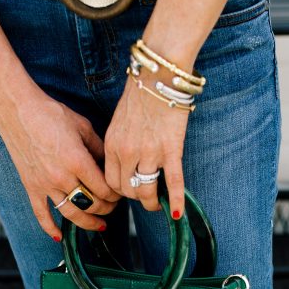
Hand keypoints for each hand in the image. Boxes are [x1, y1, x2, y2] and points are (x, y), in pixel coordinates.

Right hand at [0, 87, 121, 238]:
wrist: (17, 110)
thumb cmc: (50, 113)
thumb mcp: (83, 126)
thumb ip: (99, 149)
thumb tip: (110, 165)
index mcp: (77, 161)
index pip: (104, 189)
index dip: (116, 194)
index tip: (120, 192)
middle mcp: (62, 177)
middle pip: (91, 204)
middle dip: (107, 207)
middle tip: (113, 205)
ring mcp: (45, 185)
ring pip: (71, 214)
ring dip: (88, 222)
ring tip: (100, 225)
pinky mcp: (31, 187)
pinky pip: (41, 214)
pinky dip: (49, 228)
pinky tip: (59, 237)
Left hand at [104, 71, 189, 217]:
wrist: (159, 74)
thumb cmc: (140, 94)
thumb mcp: (118, 121)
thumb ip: (119, 145)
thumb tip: (126, 165)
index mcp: (112, 145)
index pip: (111, 182)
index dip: (120, 191)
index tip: (128, 191)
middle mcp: (128, 152)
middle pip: (128, 190)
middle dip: (136, 198)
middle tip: (145, 197)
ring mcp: (150, 153)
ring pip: (147, 191)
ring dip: (152, 202)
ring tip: (158, 204)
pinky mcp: (171, 150)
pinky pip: (173, 182)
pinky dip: (176, 200)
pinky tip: (177, 214)